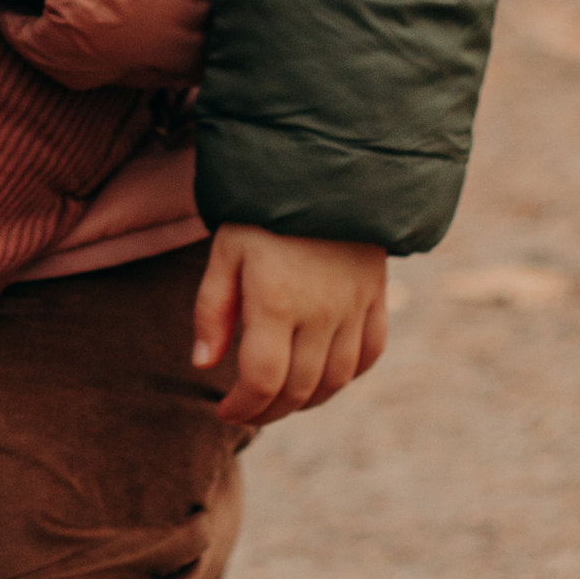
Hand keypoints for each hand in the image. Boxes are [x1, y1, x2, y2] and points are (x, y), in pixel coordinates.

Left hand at [191, 228, 388, 429]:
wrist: (325, 167)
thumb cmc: (263, 208)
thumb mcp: (225, 251)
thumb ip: (213, 310)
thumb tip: (203, 365)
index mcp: (277, 302)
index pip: (262, 380)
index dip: (243, 407)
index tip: (224, 411)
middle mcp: (321, 312)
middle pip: (299, 389)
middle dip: (268, 410)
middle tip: (247, 410)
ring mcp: (354, 307)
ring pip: (337, 379)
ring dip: (307, 400)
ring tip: (280, 399)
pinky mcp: (376, 296)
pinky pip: (370, 353)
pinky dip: (347, 375)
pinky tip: (324, 376)